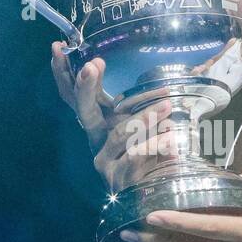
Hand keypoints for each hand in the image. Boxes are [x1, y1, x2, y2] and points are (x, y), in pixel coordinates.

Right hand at [50, 40, 188, 192]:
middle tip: (91, 66)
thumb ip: (149, 100)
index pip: (73, 94)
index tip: (58, 48)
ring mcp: (104, 159)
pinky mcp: (118, 177)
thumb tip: (182, 66)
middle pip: (83, 110)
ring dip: (145, 117)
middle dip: (85, 87)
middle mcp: (95, 138)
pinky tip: (172, 139)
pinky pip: (137, 155)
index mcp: (98, 121)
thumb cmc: (152, 152)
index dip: (63, 72)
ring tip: (166, 104)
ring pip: (120, 133)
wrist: (156, 193)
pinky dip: (156, 145)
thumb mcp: (147, 122)